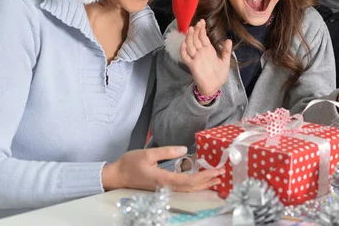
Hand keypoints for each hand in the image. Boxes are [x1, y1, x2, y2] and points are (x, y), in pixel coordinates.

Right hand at [101, 146, 223, 191]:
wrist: (117, 175)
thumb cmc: (130, 163)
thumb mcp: (148, 153)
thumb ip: (166, 151)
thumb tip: (184, 149)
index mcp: (163, 179)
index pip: (188, 181)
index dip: (203, 177)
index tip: (215, 171)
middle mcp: (166, 186)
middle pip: (191, 187)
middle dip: (207, 181)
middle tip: (221, 174)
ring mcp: (164, 188)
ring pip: (187, 189)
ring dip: (202, 184)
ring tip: (215, 179)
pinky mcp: (163, 186)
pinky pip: (182, 187)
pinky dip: (194, 184)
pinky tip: (200, 180)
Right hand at [180, 19, 231, 98]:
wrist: (214, 86)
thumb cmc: (219, 74)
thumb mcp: (225, 61)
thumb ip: (226, 51)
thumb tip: (229, 40)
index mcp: (208, 50)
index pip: (203, 37)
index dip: (202, 30)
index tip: (202, 21)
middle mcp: (201, 52)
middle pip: (196, 39)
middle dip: (196, 31)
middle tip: (197, 23)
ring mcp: (196, 58)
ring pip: (190, 46)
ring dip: (190, 38)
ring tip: (191, 29)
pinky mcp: (192, 65)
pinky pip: (186, 57)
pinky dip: (183, 51)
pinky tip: (184, 44)